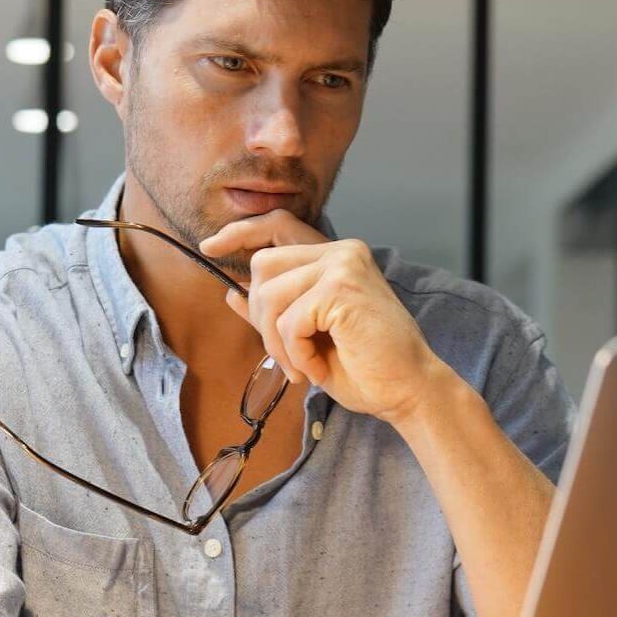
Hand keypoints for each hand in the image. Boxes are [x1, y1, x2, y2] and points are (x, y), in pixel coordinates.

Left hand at [199, 209, 446, 425]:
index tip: (208, 247)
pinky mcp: (341, 289)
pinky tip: (318, 368)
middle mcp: (341, 252)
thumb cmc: (365, 368)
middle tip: (285, 357)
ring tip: (300, 367)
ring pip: (270, 294)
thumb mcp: (308, 338)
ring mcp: (342, 266)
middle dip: (261, 317)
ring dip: (277, 342)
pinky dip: (297, 353)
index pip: (277, 225)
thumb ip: (275, 312)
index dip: (239, 233)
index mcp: (337, 257)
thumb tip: (231, 292)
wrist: (408, 391)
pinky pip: (289, 320)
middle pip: (263, 265)